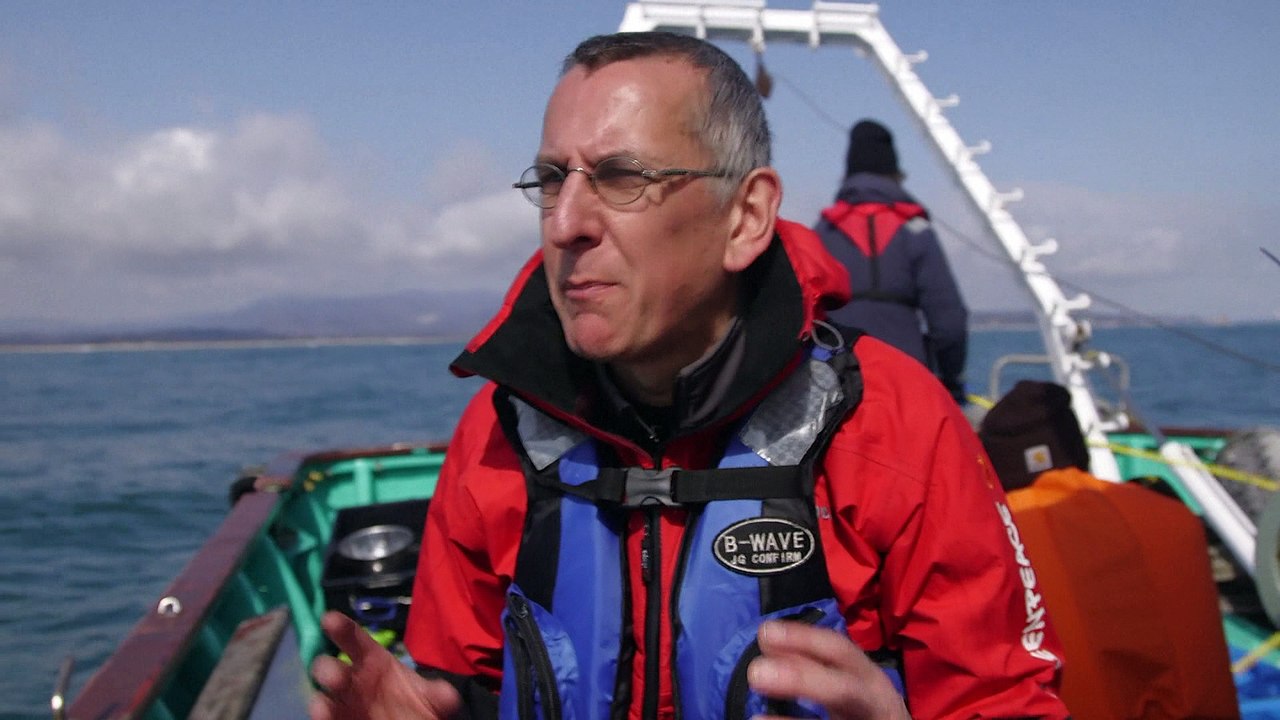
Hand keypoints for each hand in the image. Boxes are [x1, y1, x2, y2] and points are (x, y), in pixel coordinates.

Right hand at [309, 611, 462, 719]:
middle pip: (333, 668)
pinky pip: (327, 716)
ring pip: (325, 695)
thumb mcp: (430, 697)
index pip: (354, 639)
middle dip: (328, 669)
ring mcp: (343, 701)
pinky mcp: (338, 718)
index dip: (341, 628)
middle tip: (332, 674)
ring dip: (322, 699)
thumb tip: (448, 695)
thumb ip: (437, 694)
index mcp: (372, 660)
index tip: (329, 619)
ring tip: (323, 704)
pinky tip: (323, 713)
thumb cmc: (412, 702)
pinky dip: (322, 715)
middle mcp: (353, 678)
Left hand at [748, 620, 909, 719]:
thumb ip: (812, 664)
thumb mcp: (847, 681)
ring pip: (836, 714)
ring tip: (756, 718)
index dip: (804, 640)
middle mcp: (874, 702)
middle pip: (844, 690)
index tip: (765, 632)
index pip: (839, 651)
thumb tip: (767, 640)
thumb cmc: (865, 705)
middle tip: (756, 673)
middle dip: (802, 680)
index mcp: (868, 678)